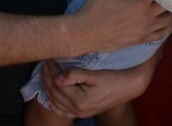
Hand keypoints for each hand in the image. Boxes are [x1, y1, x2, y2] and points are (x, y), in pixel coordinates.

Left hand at [41, 54, 155, 118]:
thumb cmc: (113, 78)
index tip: (48, 58)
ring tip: (45, 74)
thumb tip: (58, 77)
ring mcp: (80, 113)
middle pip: (55, 93)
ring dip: (48, 88)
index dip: (51, 70)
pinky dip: (54, 103)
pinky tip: (50, 97)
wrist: (127, 87)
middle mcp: (78, 110)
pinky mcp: (82, 113)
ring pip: (56, 102)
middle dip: (47, 77)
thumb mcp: (95, 75)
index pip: (58, 84)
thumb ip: (76, 75)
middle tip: (44, 63)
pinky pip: (63, 111)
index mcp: (80, 100)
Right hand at [76, 0, 171, 52]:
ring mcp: (147, 29)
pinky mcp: (143, 39)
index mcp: (141, 1)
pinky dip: (168, 26)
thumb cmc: (97, 7)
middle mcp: (148, 16)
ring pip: (169, 20)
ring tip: (171, 2)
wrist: (86, 32)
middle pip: (169, 4)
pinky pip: (162, 33)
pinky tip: (166, 19)